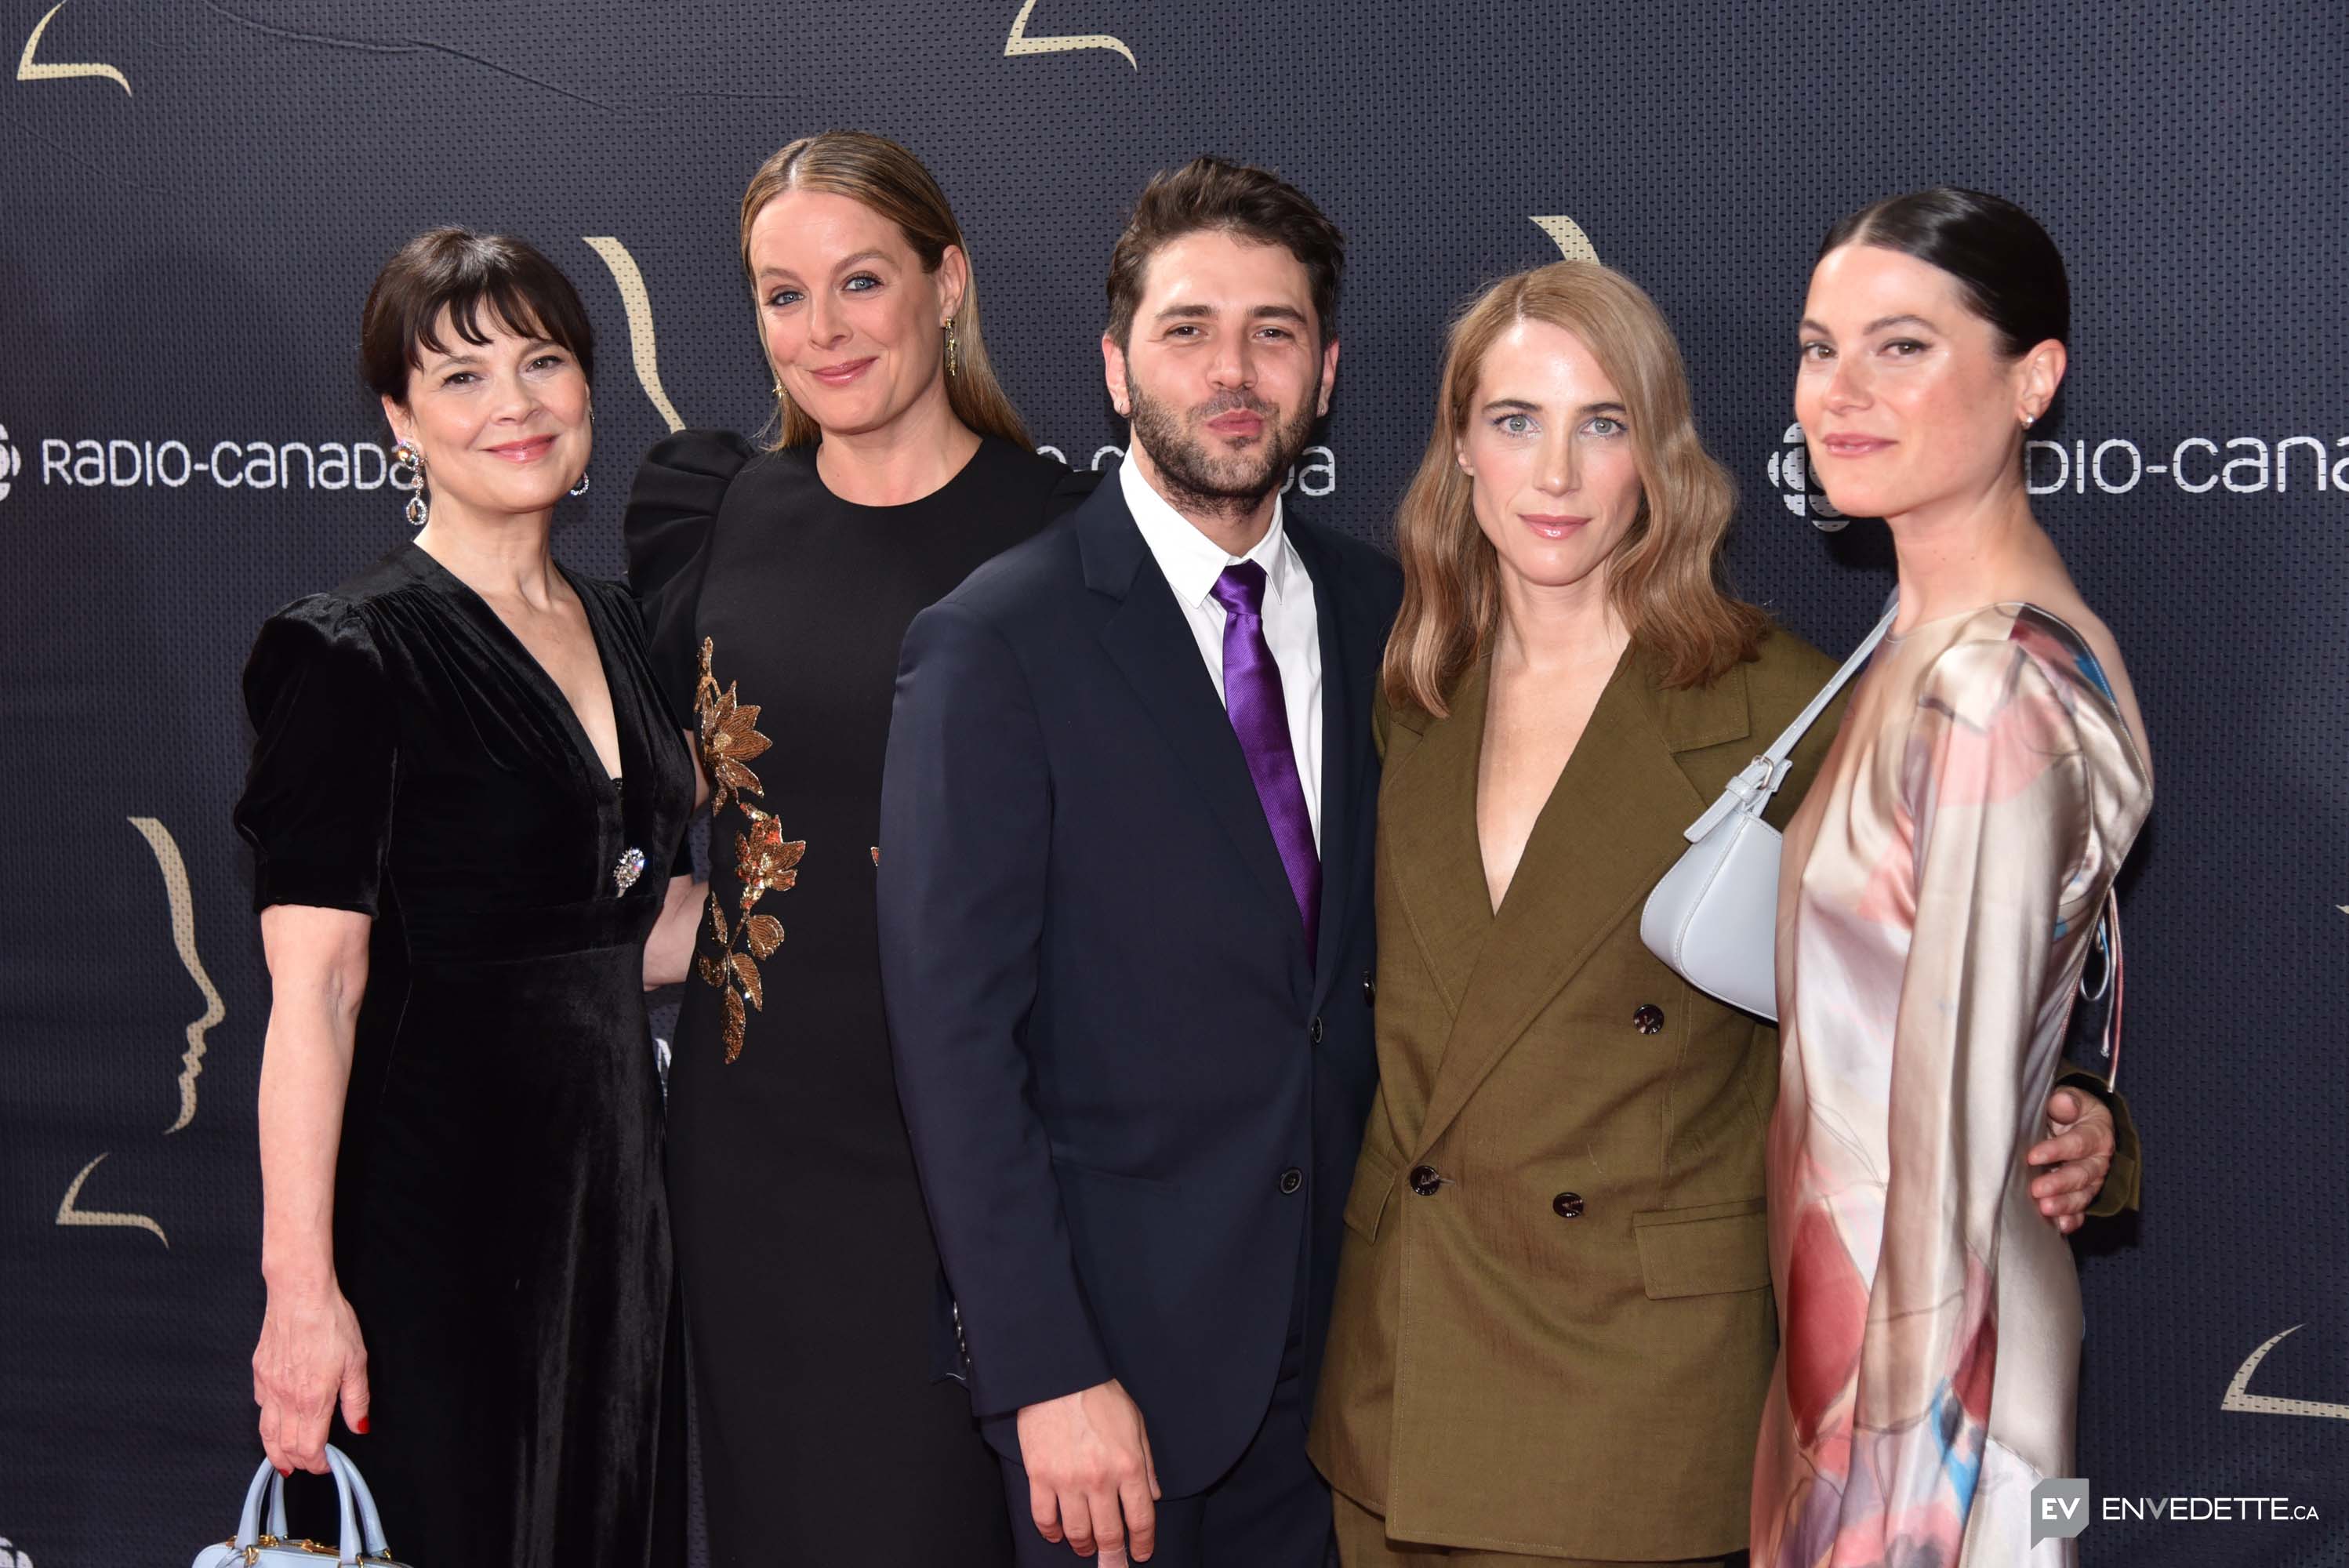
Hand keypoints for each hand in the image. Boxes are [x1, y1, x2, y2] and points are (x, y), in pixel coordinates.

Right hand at [252, 1283, 368, 1474]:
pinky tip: (275, 1421)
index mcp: (312, 1400)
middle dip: (297, 1462)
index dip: (317, 1463)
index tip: (325, 1466)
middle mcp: (286, 1398)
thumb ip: (357, 1400)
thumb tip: (359, 1427)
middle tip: (307, 1466)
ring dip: (274, 1451)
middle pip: (285, 1445)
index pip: (310, 1447)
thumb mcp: (357, 1362)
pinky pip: (260, 1406)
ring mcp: (268, 1386)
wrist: (300, 1295)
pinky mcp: (259, 1372)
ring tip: (283, 1461)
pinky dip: (267, 1422)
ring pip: (266, 1431)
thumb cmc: (330, 1323)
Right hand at [1015, 1378, 1160, 1563]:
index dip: (1143, 1543)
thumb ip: (1147, 1464)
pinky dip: (1051, 1532)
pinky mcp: (1039, 1476)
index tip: (1141, 1554)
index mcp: (1128, 1466)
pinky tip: (1057, 1534)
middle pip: (1109, 1534)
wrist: (1060, 1375)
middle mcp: (1100, 1479)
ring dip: (1083, 1546)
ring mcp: (1067, 1480)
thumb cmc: (1100, 1395)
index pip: (1141, 1519)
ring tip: (1086, 1547)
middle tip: (1113, 1562)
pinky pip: (1044, 1518)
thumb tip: (1153, 1496)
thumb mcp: (1136, 1424)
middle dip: (1113, 1555)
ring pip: (1077, 1532)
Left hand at [2027, 1087, 2115, 1234]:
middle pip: (2082, 1174)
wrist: (2078, 1124)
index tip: (2033, 1156)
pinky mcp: (2082, 1194)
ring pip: (2082, 1195)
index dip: (2056, 1150)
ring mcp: (2092, 1181)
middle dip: (2060, 1183)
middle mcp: (2097, 1160)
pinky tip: (2060, 1225)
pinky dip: (2072, 1219)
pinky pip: (2080, 1210)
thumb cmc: (2068, 1110)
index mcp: (2096, 1134)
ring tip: (2045, 1209)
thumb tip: (2063, 1102)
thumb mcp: (2070, 1100)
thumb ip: (2066, 1101)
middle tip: (2037, 1190)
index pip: (2078, 1143)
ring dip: (2064, 1204)